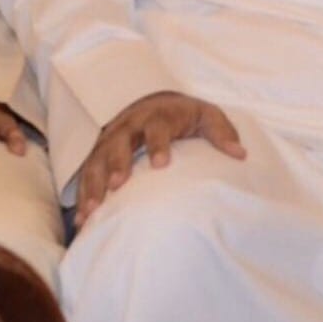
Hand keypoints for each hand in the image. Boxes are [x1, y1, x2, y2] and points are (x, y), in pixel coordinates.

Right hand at [76, 90, 244, 226]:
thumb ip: (221, 132)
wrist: (152, 100)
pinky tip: (82, 220)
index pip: (157, 127)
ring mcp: (111, 140)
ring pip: (97, 159)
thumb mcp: (206, 115)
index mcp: (158, 116)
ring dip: (93, 182)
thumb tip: (240, 154)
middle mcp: (130, 126)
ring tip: (92, 210)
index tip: (161, 164)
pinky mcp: (99, 154)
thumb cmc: (183, 115)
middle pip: (119, 141)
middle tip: (116, 184)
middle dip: (116, 161)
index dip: (158, 143)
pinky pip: (87, 173)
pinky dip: (83, 195)